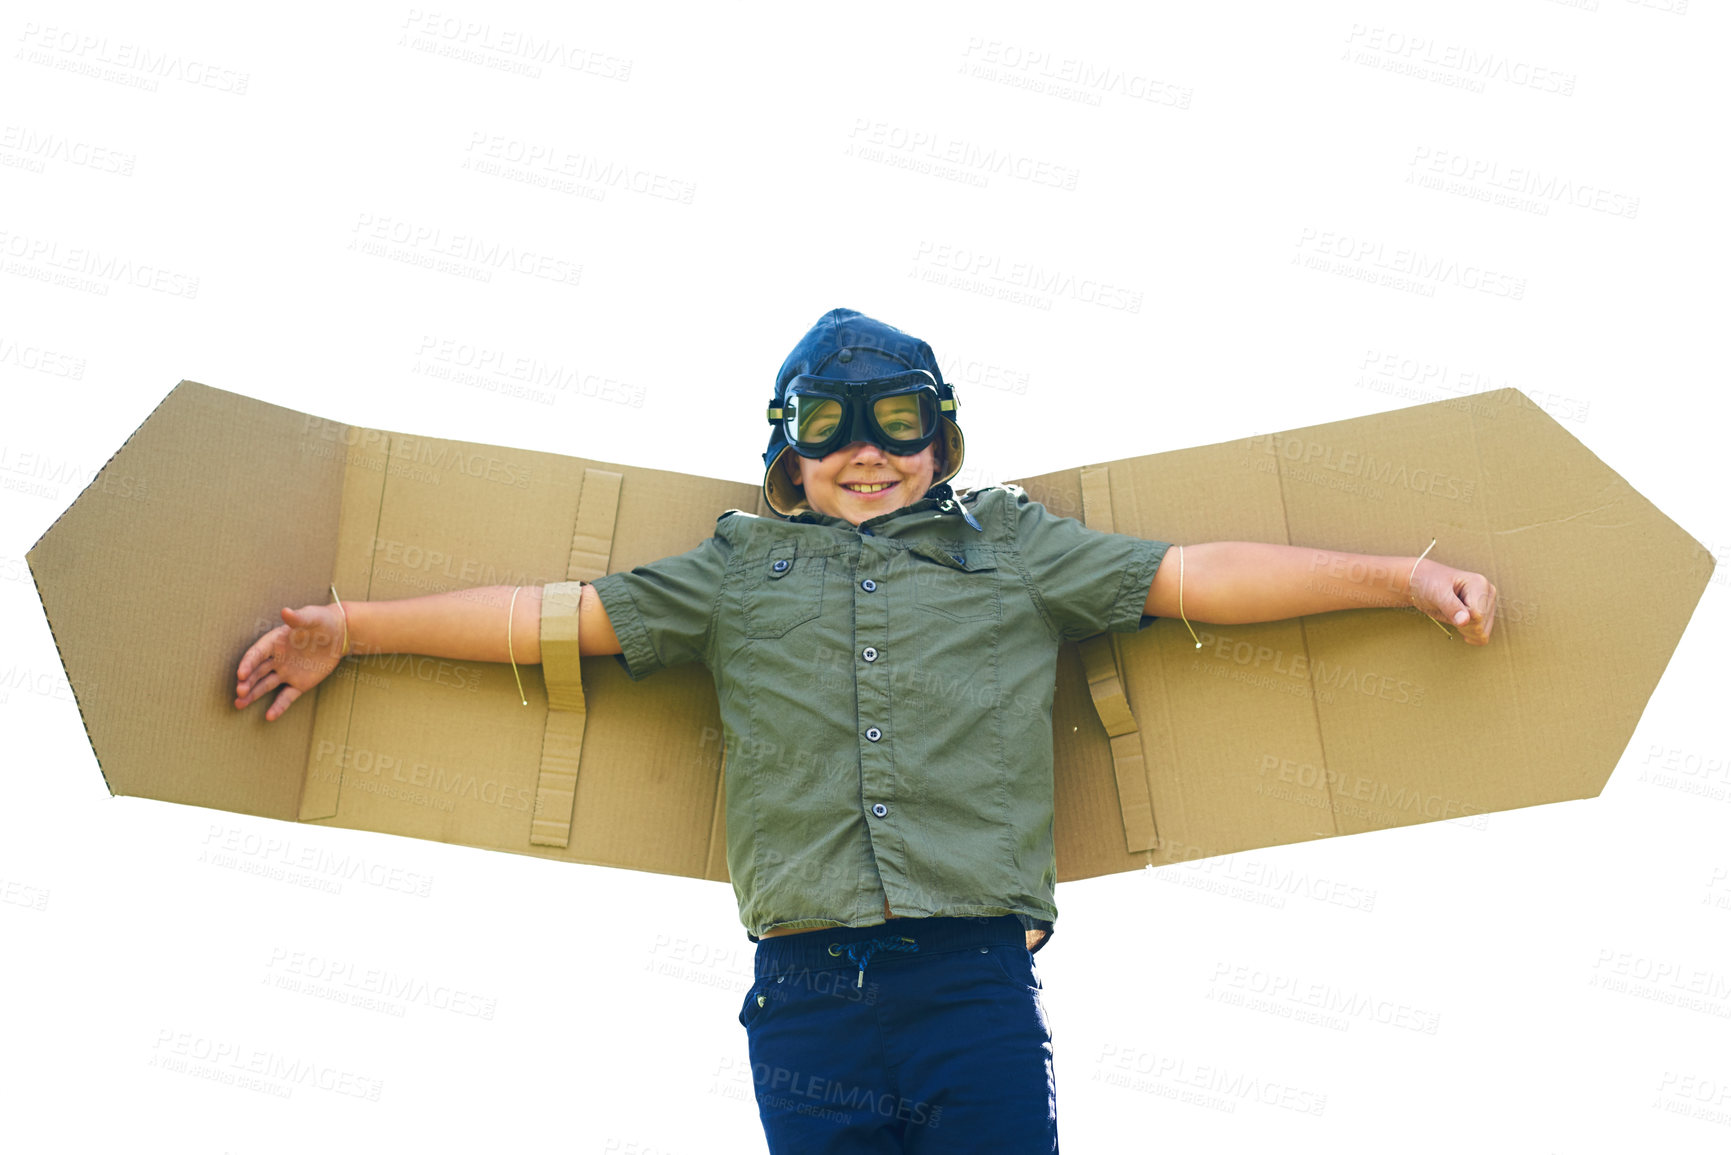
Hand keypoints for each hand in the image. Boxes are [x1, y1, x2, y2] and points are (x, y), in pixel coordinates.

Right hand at [235, 603, 347, 720]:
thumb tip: (285, 611)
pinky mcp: (299, 684)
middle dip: (247, 682)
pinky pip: (286, 697)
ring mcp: (286, 672)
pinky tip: (269, 717)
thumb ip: (298, 618)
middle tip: (239, 692)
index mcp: (275, 642)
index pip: (257, 654)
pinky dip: (278, 706)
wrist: (339, 634)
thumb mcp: (311, 618)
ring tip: (239, 705)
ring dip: (253, 695)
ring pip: (266, 685)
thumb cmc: (322, 622)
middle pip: (257, 672)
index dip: (248, 663)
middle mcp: (276, 659)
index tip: (240, 674)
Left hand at [1409, 560, 1496, 645]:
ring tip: (1453, 613)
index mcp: (1479, 584)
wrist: (1423, 582)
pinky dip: (1469, 634)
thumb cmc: (1428, 583)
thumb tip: (1464, 621)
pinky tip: (1459, 623)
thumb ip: (1450, 606)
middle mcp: (1488, 593)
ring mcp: (1488, 604)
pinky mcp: (1484, 613)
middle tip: (1447, 609)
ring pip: (1482, 632)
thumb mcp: (1435, 593)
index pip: (1478, 616)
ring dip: (1464, 629)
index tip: (1446, 604)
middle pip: (1481, 626)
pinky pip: (1482, 635)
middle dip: (1461, 624)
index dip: (1459, 617)